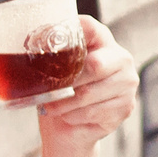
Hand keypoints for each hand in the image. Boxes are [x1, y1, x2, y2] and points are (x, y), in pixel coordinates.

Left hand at [36, 15, 137, 149]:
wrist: (71, 128)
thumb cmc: (62, 92)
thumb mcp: (55, 69)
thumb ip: (51, 54)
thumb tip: (30, 42)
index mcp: (103, 40)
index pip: (89, 27)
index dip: (72, 30)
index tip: (47, 41)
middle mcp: (121, 58)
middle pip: (94, 64)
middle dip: (66, 81)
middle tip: (47, 90)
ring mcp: (127, 83)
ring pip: (88, 93)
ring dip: (64, 104)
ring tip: (52, 107)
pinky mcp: (125, 107)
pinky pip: (92, 112)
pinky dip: (73, 116)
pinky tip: (68, 116)